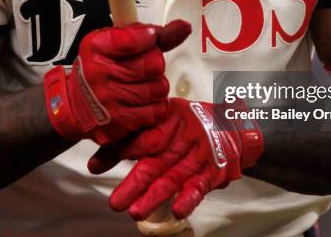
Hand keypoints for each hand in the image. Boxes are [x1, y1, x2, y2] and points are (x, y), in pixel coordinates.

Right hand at [44, 20, 190, 144]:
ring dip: (156, 87)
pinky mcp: (120, 122)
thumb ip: (150, 35)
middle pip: (154, 64)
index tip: (149, 39)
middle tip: (143, 69)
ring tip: (141, 87)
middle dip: (155, 65)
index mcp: (96, 47)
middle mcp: (99, 73)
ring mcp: (109, 100)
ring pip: (159, 88)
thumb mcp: (114, 45)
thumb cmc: (100, 70)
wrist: (76, 107)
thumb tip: (184, 27)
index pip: (134, 38)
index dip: (149, 37)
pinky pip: (157, 111)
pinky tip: (141, 103)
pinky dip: (155, 107)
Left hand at [88, 98, 262, 219]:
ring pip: (174, 178)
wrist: (235, 126)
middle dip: (134, 183)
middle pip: (155, 161)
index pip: (141, 137)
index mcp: (169, 120)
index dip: (117, 151)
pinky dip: (189, 199)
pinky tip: (177, 211)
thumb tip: (98, 159)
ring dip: (155, 197)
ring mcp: (200, 155)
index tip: (95, 166)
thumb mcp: (165, 119)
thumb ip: (136, 136)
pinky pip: (200, 186)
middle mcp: (184, 137)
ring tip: (136, 211)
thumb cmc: (192, 123)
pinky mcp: (214, 172)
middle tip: (116, 202)